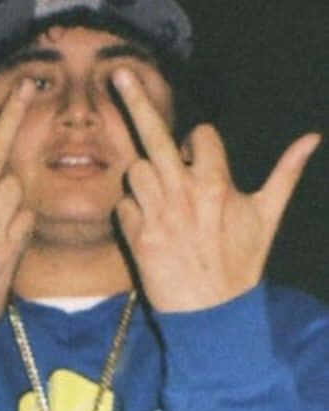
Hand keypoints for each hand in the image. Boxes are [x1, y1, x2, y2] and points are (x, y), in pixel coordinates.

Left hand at [112, 67, 320, 311]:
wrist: (212, 315)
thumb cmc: (240, 265)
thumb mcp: (267, 217)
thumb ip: (285, 174)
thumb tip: (312, 139)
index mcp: (217, 183)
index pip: (199, 135)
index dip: (196, 144)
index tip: (199, 161)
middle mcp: (185, 194)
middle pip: (155, 135)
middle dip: (138, 103)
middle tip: (121, 75)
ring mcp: (159, 215)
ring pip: (137, 170)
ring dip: (145, 178)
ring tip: (162, 200)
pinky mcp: (138, 239)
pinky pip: (125, 206)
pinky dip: (133, 211)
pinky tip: (149, 227)